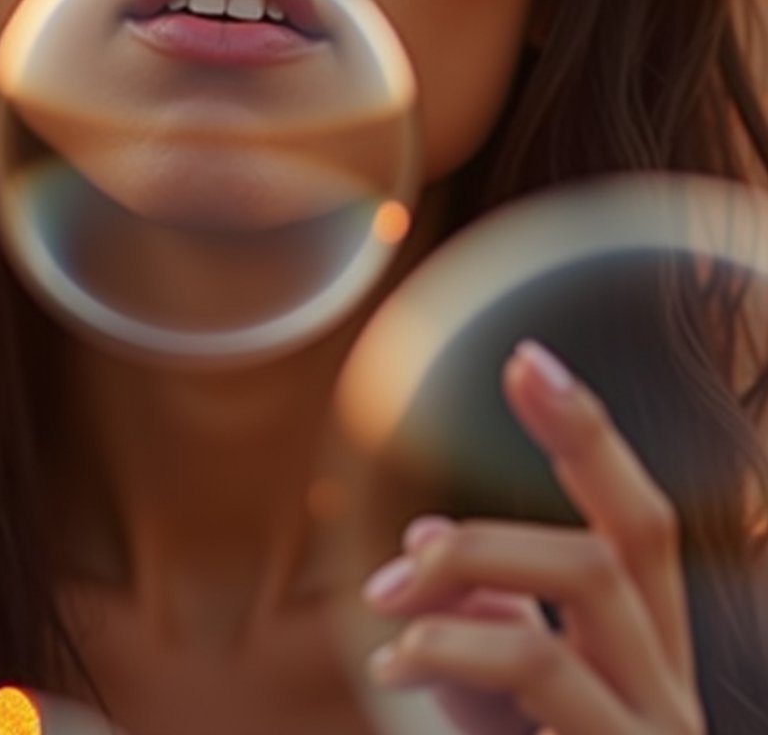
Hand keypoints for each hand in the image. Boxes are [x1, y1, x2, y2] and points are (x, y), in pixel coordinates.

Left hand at [360, 339, 706, 733]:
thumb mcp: (496, 709)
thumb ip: (482, 628)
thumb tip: (427, 535)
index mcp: (645, 662)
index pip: (639, 526)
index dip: (589, 435)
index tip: (528, 357)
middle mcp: (670, 688)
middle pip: (643, 528)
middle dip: (565, 453)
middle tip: (459, 455)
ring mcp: (657, 731)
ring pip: (589, 577)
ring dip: (473, 558)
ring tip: (385, 596)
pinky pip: (542, 668)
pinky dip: (455, 646)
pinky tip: (392, 664)